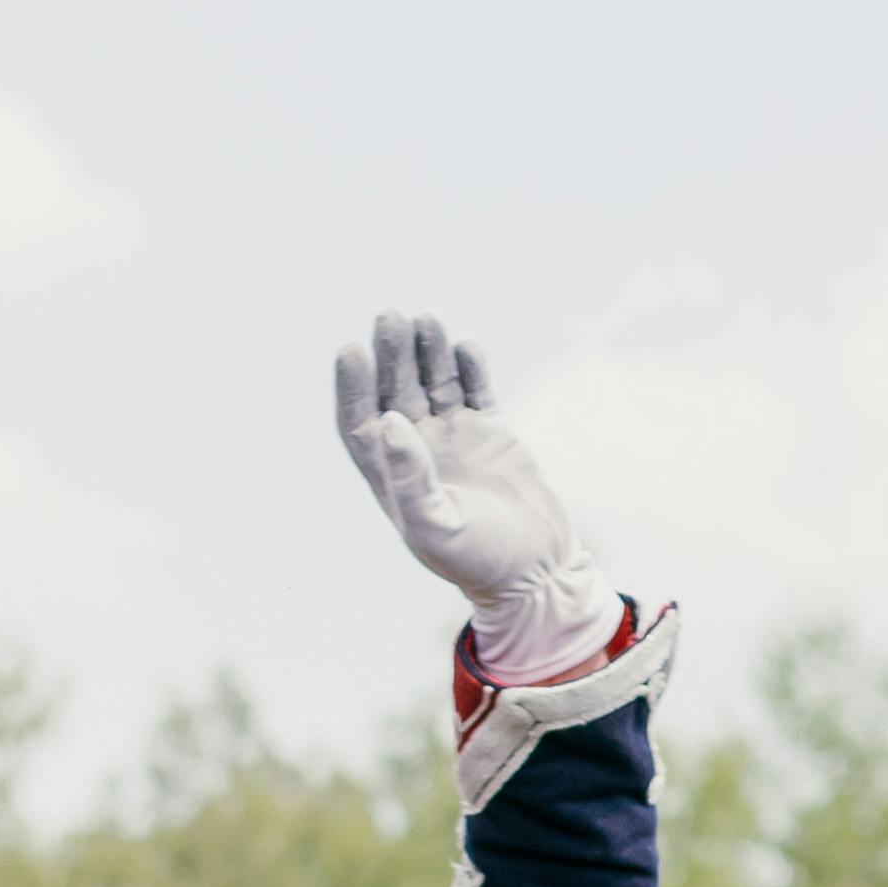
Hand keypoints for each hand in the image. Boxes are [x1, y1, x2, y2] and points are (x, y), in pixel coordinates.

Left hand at [332, 310, 617, 680]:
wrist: (536, 570)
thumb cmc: (478, 560)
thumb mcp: (436, 528)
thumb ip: (409, 479)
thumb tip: (388, 421)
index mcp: (393, 477)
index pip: (361, 422)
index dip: (353, 387)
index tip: (352, 351)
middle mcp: (419, 451)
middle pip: (397, 390)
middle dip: (392, 354)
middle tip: (390, 316)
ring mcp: (455, 437)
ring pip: (435, 381)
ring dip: (429, 349)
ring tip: (426, 318)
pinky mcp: (492, 430)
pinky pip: (476, 387)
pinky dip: (470, 365)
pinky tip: (464, 344)